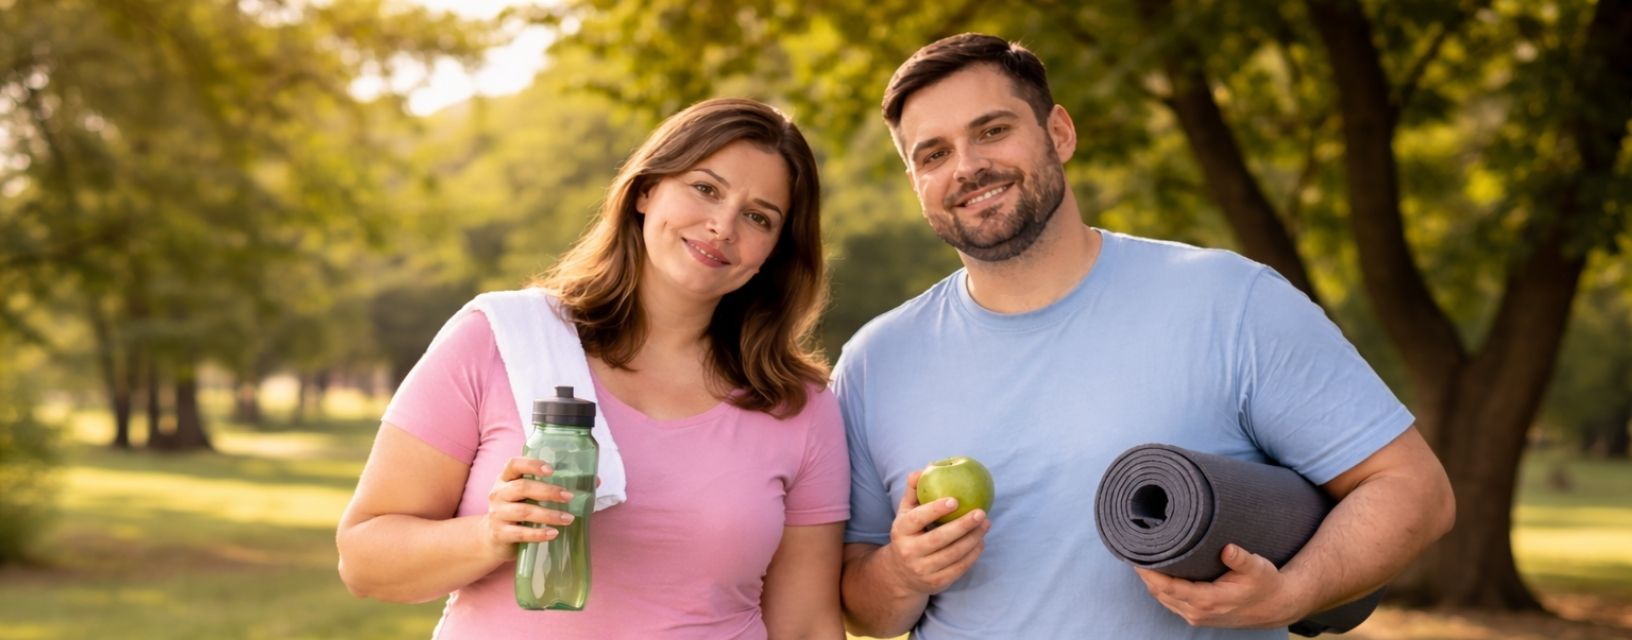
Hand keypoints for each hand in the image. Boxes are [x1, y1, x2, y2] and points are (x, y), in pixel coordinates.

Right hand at [481, 456, 577, 560]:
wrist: (493, 539)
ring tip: (568, 518)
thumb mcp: (530, 496)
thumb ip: (556, 486)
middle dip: (548, 491)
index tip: (551, 470)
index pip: (514, 464)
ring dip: (549, 514)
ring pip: (524, 511)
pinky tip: (554, 533)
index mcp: (506, 478)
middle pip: (522, 487)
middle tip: (569, 496)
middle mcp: (499, 493)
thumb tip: (595, 481)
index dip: (532, 464)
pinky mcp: (499, 533)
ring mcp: (497, 514)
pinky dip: (539, 533)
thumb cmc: (518, 510)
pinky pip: (520, 533)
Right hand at [881, 469, 991, 594]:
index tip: (955, 500)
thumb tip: (923, 469)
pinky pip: (959, 568)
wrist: (900, 574)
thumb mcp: (905, 513)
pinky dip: (973, 554)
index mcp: (900, 530)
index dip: (936, 509)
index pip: (918, 518)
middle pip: (940, 538)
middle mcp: (909, 551)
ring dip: (973, 538)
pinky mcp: (936, 583)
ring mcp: (923, 570)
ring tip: (987, 524)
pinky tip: (981, 541)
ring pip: (953, 554)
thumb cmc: (909, 533)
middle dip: (963, 525)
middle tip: (981, 512)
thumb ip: (914, 491)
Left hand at [1134, 544, 1306, 628]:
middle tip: (1135, 549)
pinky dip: (1160, 589)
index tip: (1137, 555)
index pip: (1167, 587)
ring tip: (1143, 558)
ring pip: (1163, 599)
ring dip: (1151, 581)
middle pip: (1159, 593)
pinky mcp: (1198, 616)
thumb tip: (1228, 548)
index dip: (1149, 573)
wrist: (1275, 606)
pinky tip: (1157, 573)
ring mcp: (1197, 616)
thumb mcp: (1257, 568)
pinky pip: (1171, 602)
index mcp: (1208, 600)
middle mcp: (1198, 612)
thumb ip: (1241, 559)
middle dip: (1145, 574)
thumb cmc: (1265, 584)